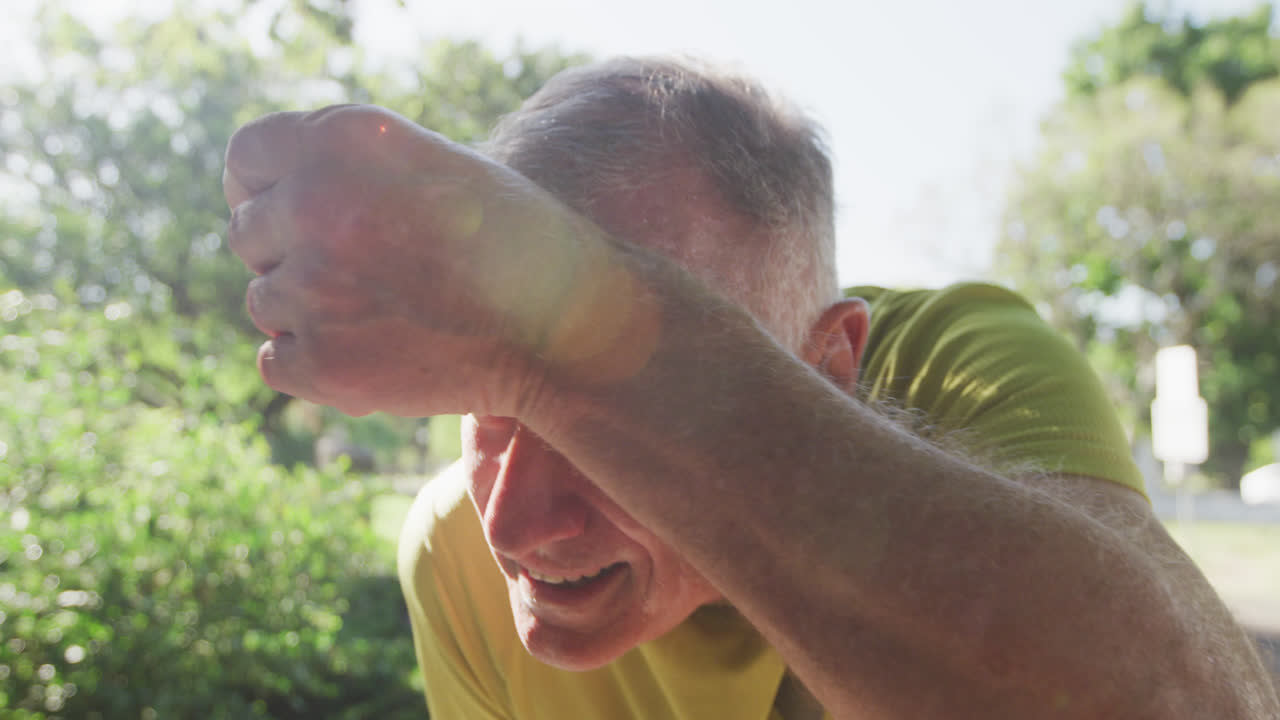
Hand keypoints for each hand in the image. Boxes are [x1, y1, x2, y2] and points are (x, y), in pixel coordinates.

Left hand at [223, 104, 600, 416]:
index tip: (289, 215)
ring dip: (310, 314)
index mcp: (341, 139)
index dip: (262, 188)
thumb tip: (264, 203)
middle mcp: (315, 204)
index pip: (245, 157)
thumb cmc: (510, 240)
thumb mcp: (430, 167)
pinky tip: (374, 355)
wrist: (565, 325)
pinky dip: (314, 365)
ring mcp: (313, 287)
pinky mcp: (321, 362)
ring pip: (264, 302)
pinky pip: (276, 362)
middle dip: (292, 254)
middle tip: (363, 275)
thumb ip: (344, 171)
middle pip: (248, 234)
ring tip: (388, 316)